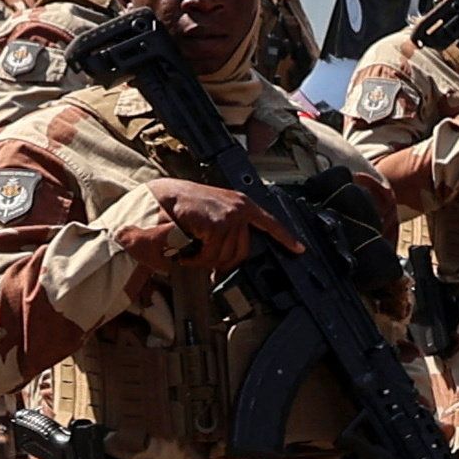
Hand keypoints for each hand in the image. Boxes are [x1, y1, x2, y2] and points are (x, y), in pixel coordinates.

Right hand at [133, 180, 282, 275]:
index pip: (270, 222)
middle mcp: (240, 208)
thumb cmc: (181, 208)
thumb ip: (228, 230)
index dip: (286, 238)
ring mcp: (230, 216)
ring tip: (189, 249)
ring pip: (224, 256)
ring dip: (204, 260)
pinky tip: (185, 249)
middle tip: (201, 257)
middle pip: (242, 252)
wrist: (159, 198)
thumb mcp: (212, 214)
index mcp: (241, 204)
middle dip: (221, 261)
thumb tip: (231, 257)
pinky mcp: (218, 225)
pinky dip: (195, 258)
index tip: (299, 249)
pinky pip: (211, 255)